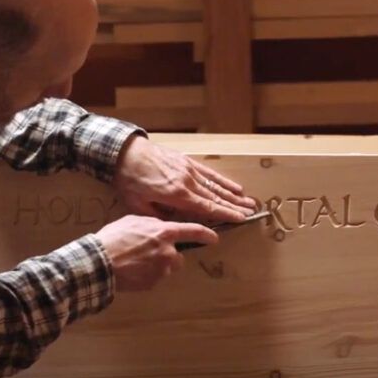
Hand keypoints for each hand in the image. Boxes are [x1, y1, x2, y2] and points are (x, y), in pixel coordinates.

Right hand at [95, 215, 217, 290]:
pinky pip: (155, 279)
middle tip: (147, 253)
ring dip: (158, 266)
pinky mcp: (153, 284)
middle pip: (178, 256)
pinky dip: (147, 276)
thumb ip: (152, 224)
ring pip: (167, 268)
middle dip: (168, 255)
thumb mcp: (134, 221)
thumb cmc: (114, 238)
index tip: (214, 238)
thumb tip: (159, 228)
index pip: (193, 232)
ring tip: (136, 262)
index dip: (206, 235)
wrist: (99, 262)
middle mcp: (169, 252)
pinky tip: (133, 271)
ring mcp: (162, 270)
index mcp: (165, 233)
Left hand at [113, 136, 256, 222]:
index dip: (226, 214)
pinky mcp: (187, 161)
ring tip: (249, 201)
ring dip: (234, 194)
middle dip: (235, 206)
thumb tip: (176, 225)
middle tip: (252, 213)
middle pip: (216, 196)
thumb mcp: (138, 205)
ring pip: (216, 185)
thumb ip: (159, 217)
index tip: (240, 219)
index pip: (207, 208)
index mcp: (176, 195)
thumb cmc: (129, 180)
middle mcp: (187, 182)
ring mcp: (189, 170)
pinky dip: (223, 180)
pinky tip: (234, 186)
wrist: (125, 152)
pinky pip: (209, 173)